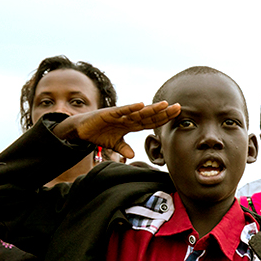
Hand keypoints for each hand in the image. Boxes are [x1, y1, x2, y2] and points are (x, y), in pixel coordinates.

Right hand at [53, 102, 181, 158]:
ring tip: (165, 105)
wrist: (81, 129)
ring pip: (139, 112)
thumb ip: (123, 148)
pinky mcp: (109, 113)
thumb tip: (132, 156)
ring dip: (152, 108)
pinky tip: (141, 104)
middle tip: (179, 107)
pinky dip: (131, 107)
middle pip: (149, 115)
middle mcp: (128, 117)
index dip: (163, 119)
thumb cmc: (99, 133)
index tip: (177, 116)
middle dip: (163, 112)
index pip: (151, 122)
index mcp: (131, 124)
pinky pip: (122, 110)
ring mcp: (120, 114)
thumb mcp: (113, 144)